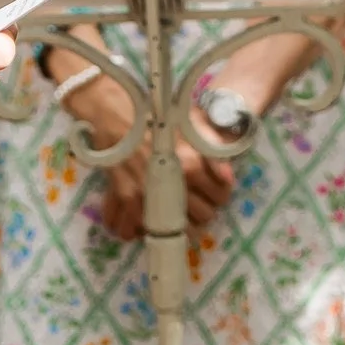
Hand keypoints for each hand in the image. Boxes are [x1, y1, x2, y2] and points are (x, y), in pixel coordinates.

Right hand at [62, 78, 234, 240]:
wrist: (118, 113)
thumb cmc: (156, 116)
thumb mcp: (192, 124)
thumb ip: (214, 152)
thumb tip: (227, 180)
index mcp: (191, 166)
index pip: (219, 196)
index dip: (220, 197)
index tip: (214, 195)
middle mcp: (171, 185)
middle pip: (200, 217)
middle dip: (201, 214)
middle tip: (193, 206)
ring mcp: (148, 194)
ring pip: (169, 227)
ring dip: (171, 226)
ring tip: (168, 217)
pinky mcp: (125, 197)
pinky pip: (132, 227)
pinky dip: (134, 231)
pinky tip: (138, 226)